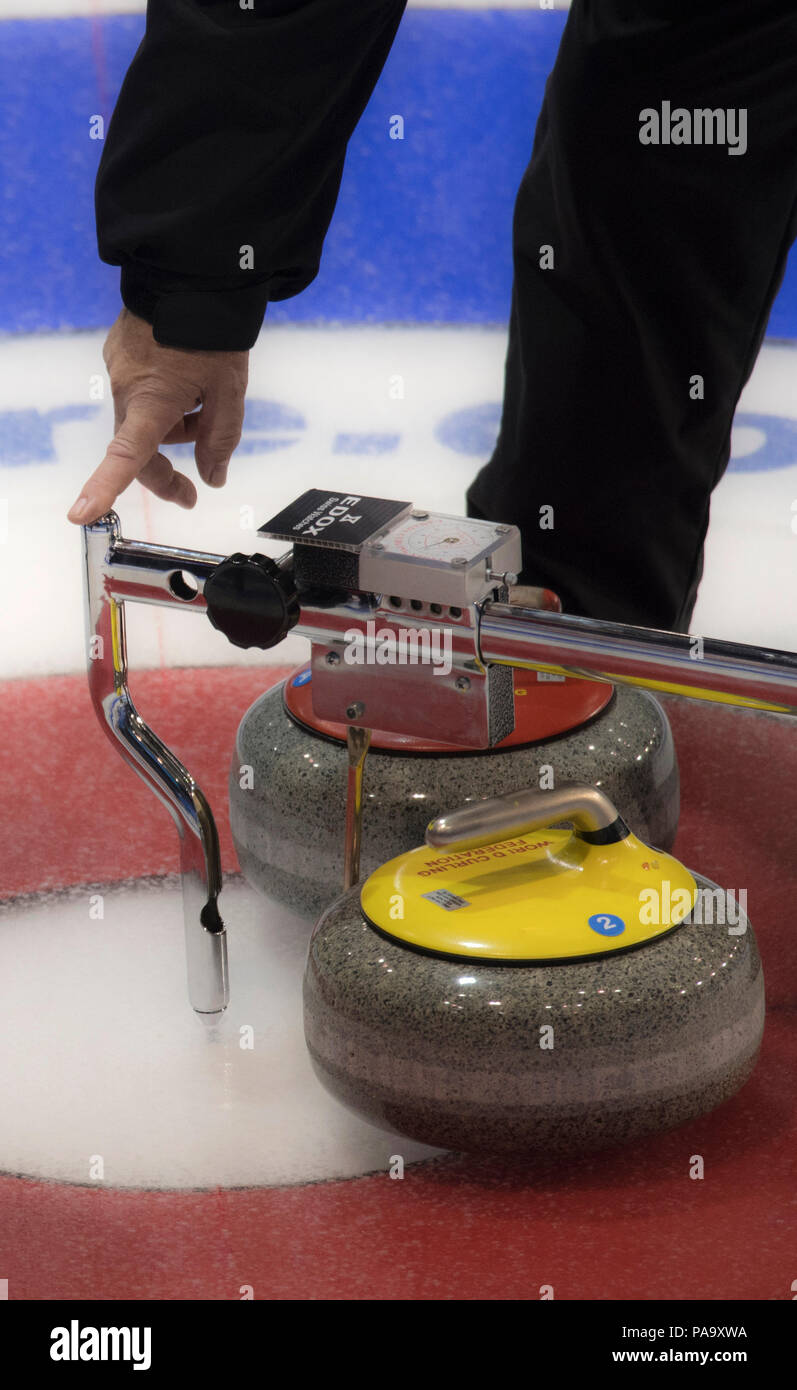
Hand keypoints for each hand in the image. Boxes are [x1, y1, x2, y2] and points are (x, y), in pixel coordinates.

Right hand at [67, 308, 248, 522]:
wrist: (194, 273)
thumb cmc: (213, 333)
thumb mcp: (229, 391)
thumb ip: (221, 439)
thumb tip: (211, 477)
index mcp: (152, 401)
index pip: (126, 456)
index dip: (103, 487)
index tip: (82, 512)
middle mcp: (125, 388)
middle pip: (138, 448)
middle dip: (166, 471)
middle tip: (192, 490)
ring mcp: (118, 368)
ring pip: (143, 419)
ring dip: (172, 428)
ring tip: (207, 405)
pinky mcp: (119, 353)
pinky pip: (140, 392)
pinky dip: (164, 400)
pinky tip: (189, 380)